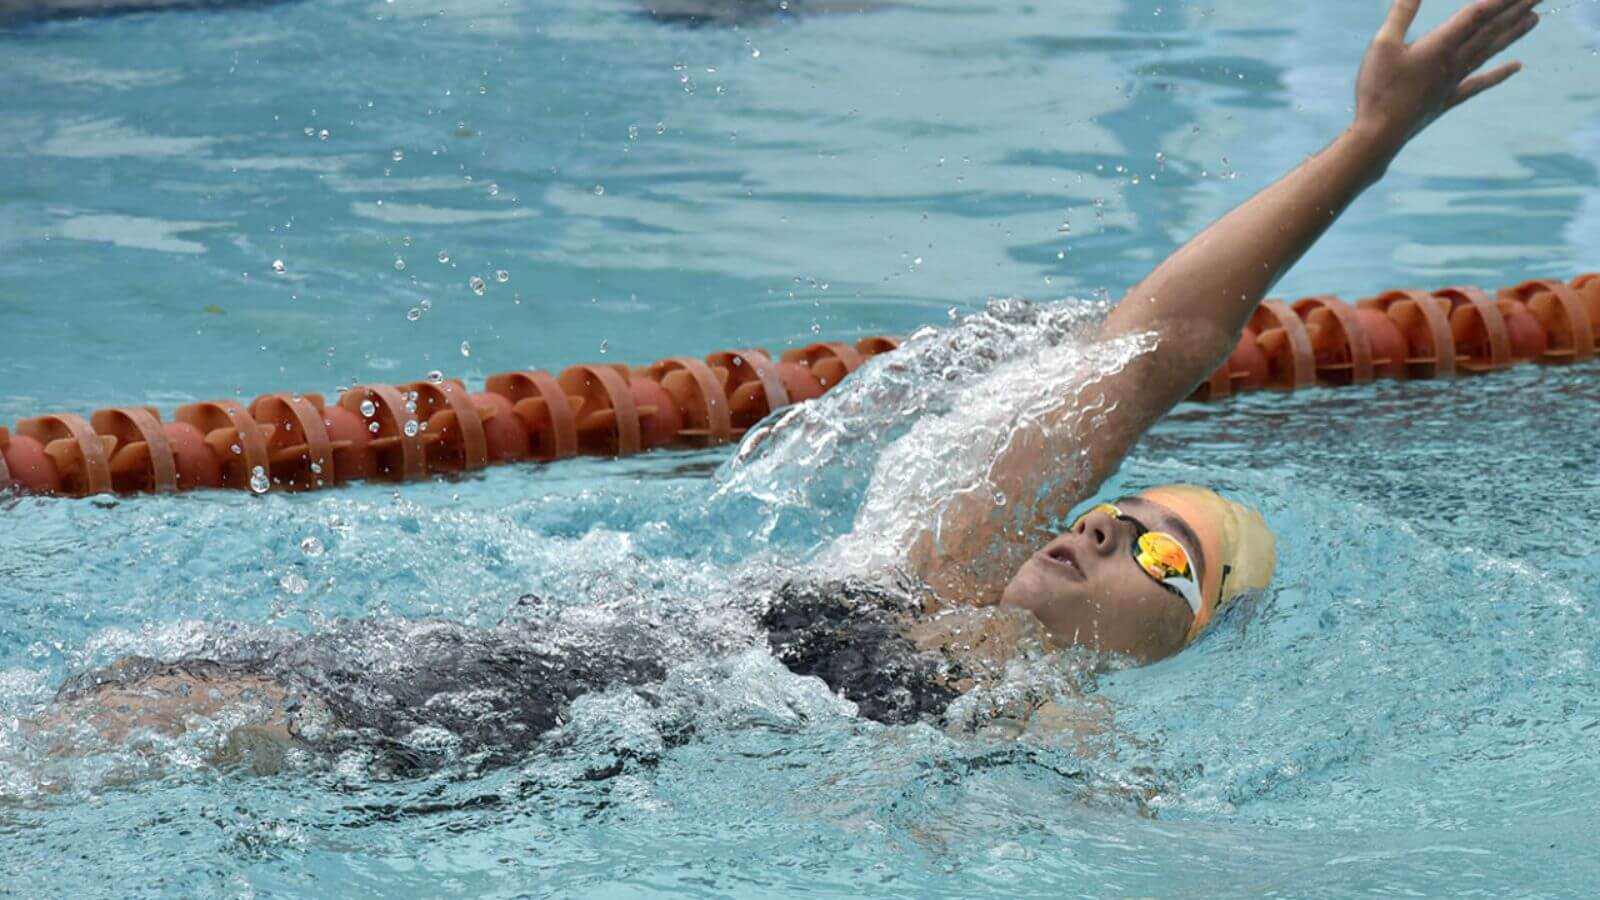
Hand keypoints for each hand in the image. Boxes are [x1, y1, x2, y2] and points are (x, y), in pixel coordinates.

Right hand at [1353, 0, 1540, 148]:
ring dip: (1513, 33)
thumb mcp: (1382, 46)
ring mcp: (1454, 82)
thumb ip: (1401, 15)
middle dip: (1517, 9)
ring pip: (1490, 51)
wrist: (1378, 137)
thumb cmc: (1378, 90)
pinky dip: (1499, 74)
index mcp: (1440, 46)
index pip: (1478, 14)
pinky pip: (1479, 83)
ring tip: (1535, 18)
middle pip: (1491, 30)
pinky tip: (1517, 66)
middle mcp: (1454, 62)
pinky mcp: (1447, 99)